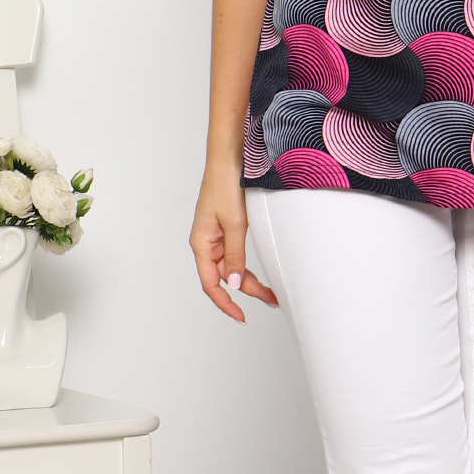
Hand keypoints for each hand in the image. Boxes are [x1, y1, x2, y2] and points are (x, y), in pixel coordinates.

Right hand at [189, 166, 277, 321]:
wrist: (229, 158)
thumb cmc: (226, 185)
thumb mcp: (235, 224)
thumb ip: (234, 255)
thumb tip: (232, 283)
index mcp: (201, 244)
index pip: (210, 284)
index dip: (225, 303)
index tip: (241, 316)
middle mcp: (206, 243)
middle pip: (223, 277)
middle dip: (246, 291)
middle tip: (272, 300)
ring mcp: (215, 236)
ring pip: (230, 267)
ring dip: (248, 280)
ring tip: (271, 291)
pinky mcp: (225, 228)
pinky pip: (234, 254)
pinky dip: (246, 264)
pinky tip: (260, 272)